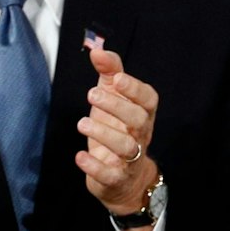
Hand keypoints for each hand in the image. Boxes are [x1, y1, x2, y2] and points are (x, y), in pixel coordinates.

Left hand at [75, 43, 160, 226]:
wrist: (122, 180)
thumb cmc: (117, 131)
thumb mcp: (112, 100)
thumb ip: (108, 74)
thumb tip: (97, 50)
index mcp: (142, 114)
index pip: (148, 100)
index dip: (135, 89)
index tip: (117, 79)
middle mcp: (140, 136)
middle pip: (139, 121)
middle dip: (117, 106)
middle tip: (91, 95)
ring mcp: (130, 159)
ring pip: (127, 147)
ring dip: (104, 134)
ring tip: (82, 123)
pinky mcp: (116, 179)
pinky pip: (110, 174)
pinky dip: (94, 167)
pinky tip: (80, 156)